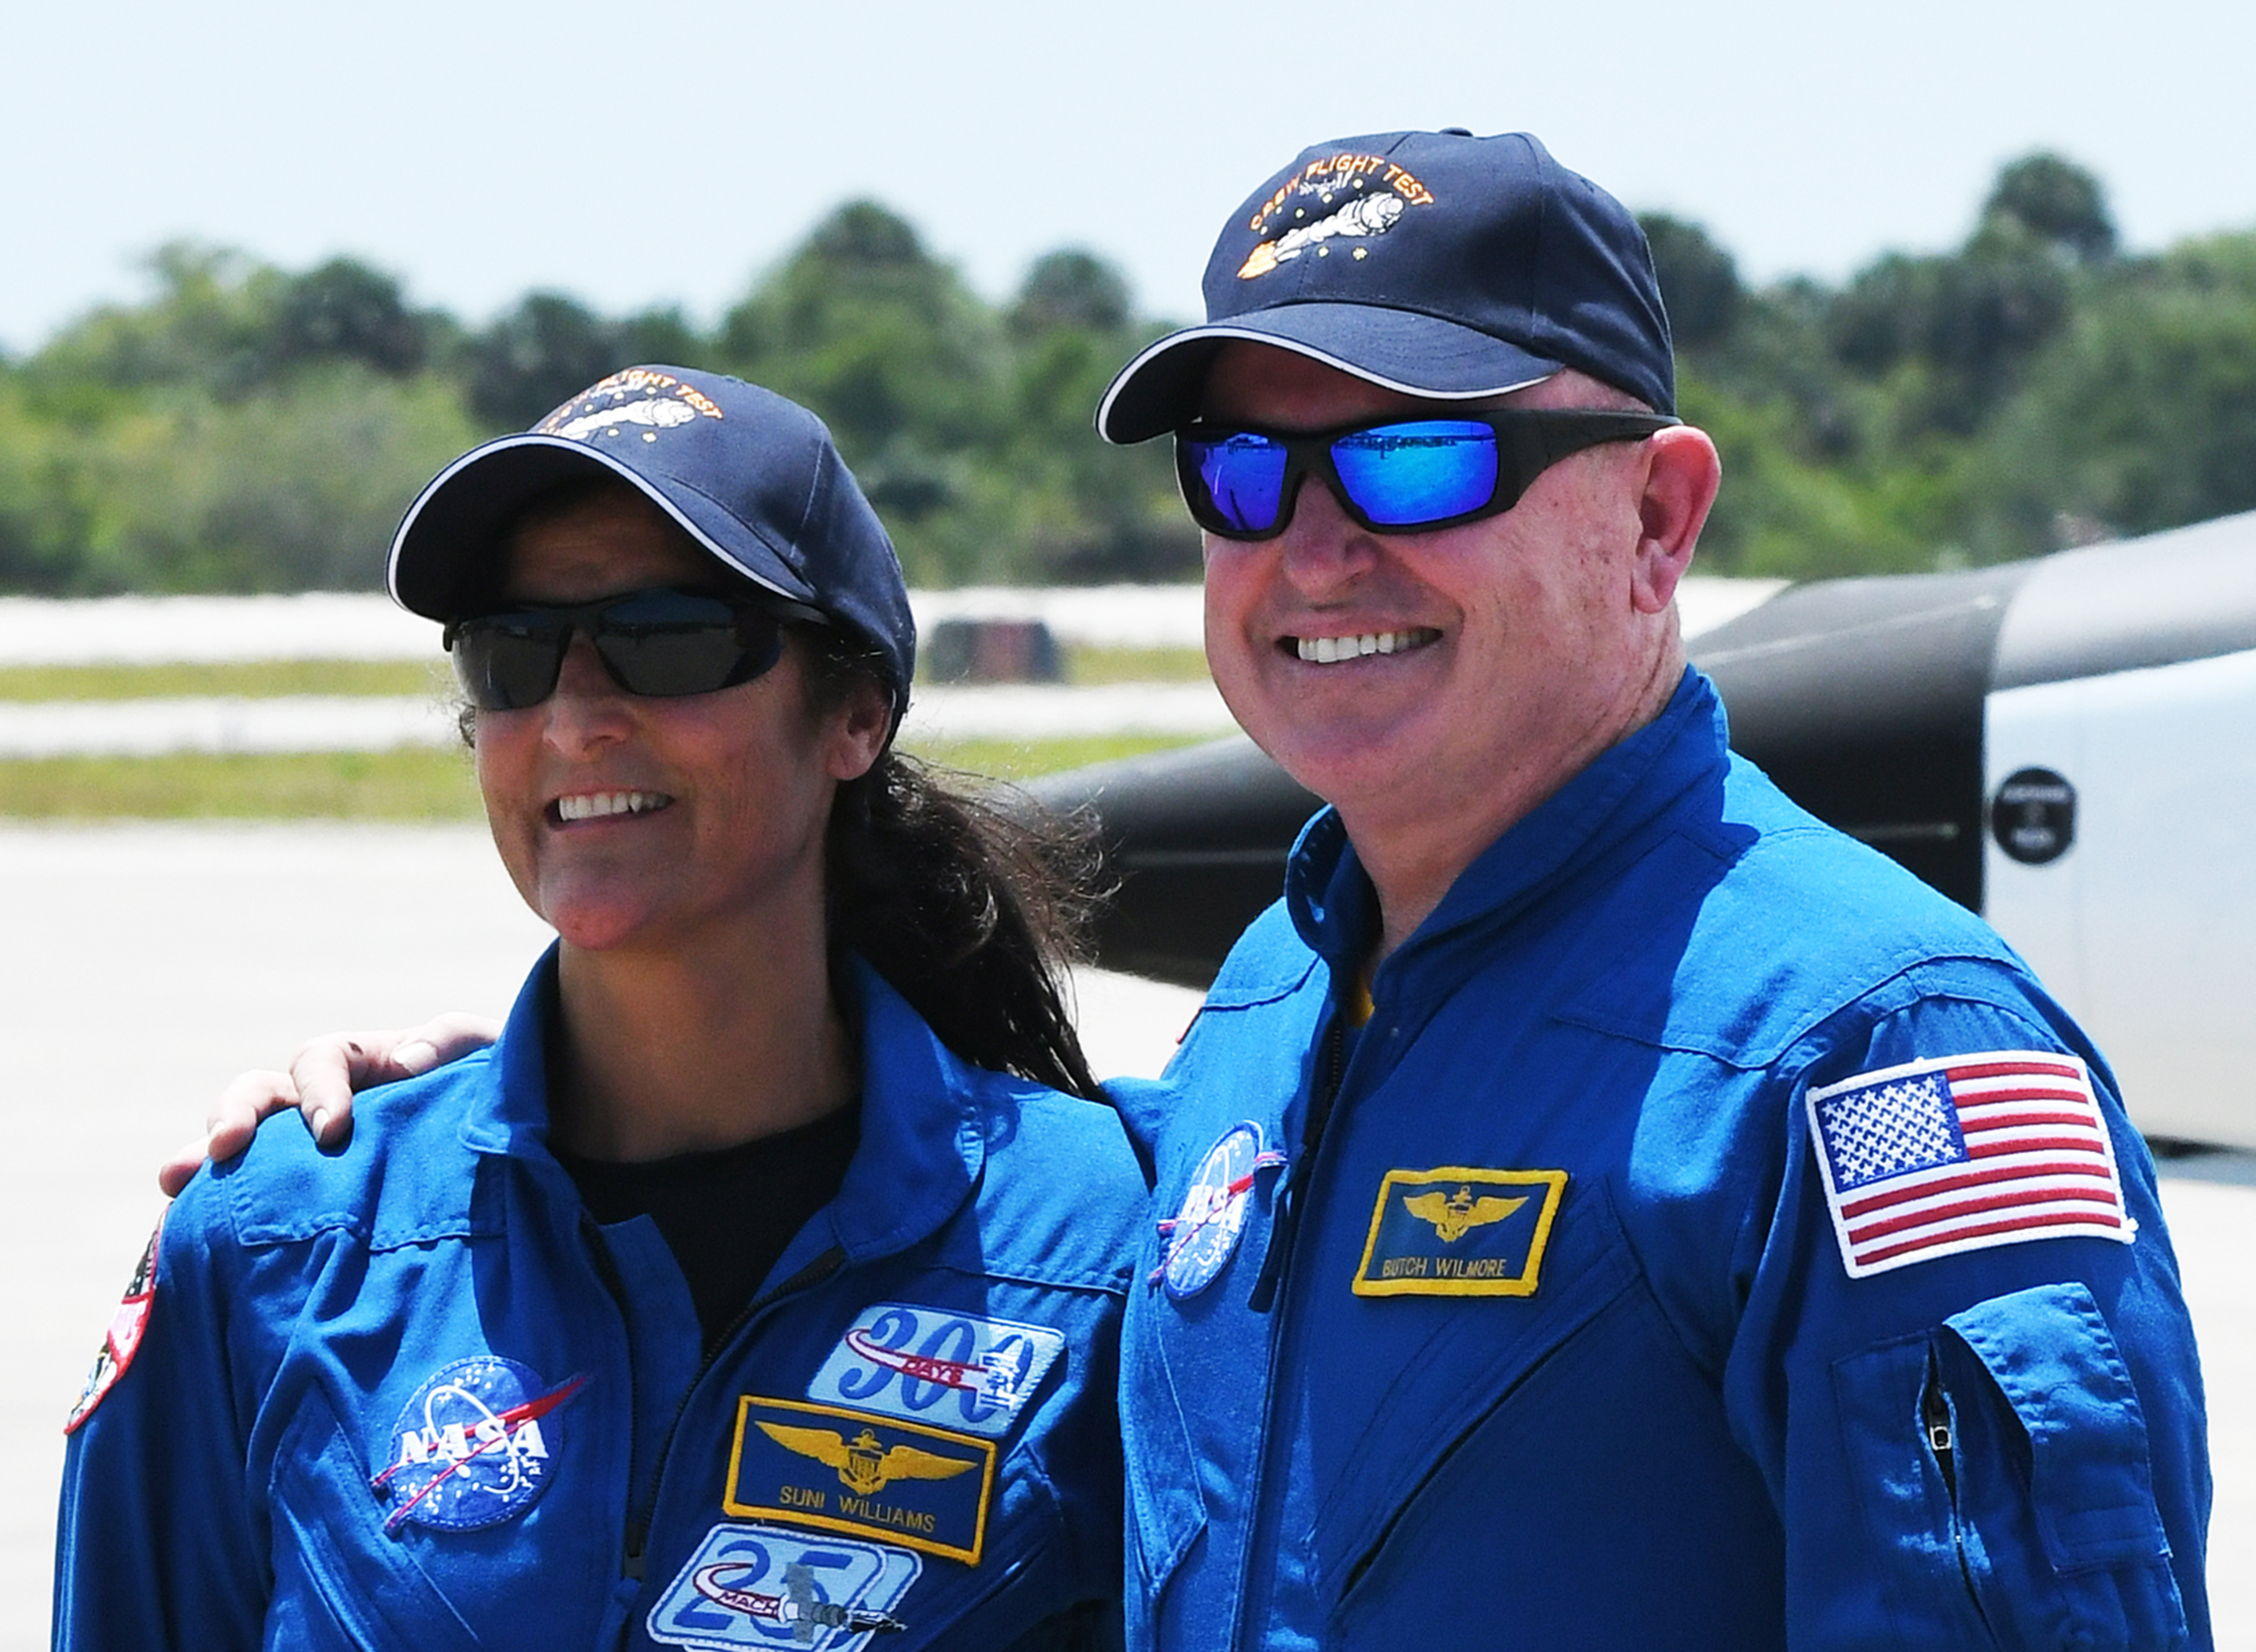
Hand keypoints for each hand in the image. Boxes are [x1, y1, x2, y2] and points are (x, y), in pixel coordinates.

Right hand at [156, 1014, 501, 1195]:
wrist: (515, 1145)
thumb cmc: (493, 1088)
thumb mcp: (483, 1050)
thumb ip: (448, 1042)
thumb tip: (403, 1063)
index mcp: (359, 1064)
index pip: (319, 1062)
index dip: (318, 1090)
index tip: (332, 1131)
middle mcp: (320, 1104)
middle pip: (258, 1097)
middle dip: (234, 1117)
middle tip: (223, 1148)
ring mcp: (305, 1153)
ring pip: (240, 1150)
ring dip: (202, 1162)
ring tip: (175, 1183)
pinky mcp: (305, 1200)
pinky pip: (254, 1203)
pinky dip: (218, 1213)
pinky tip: (189, 1238)